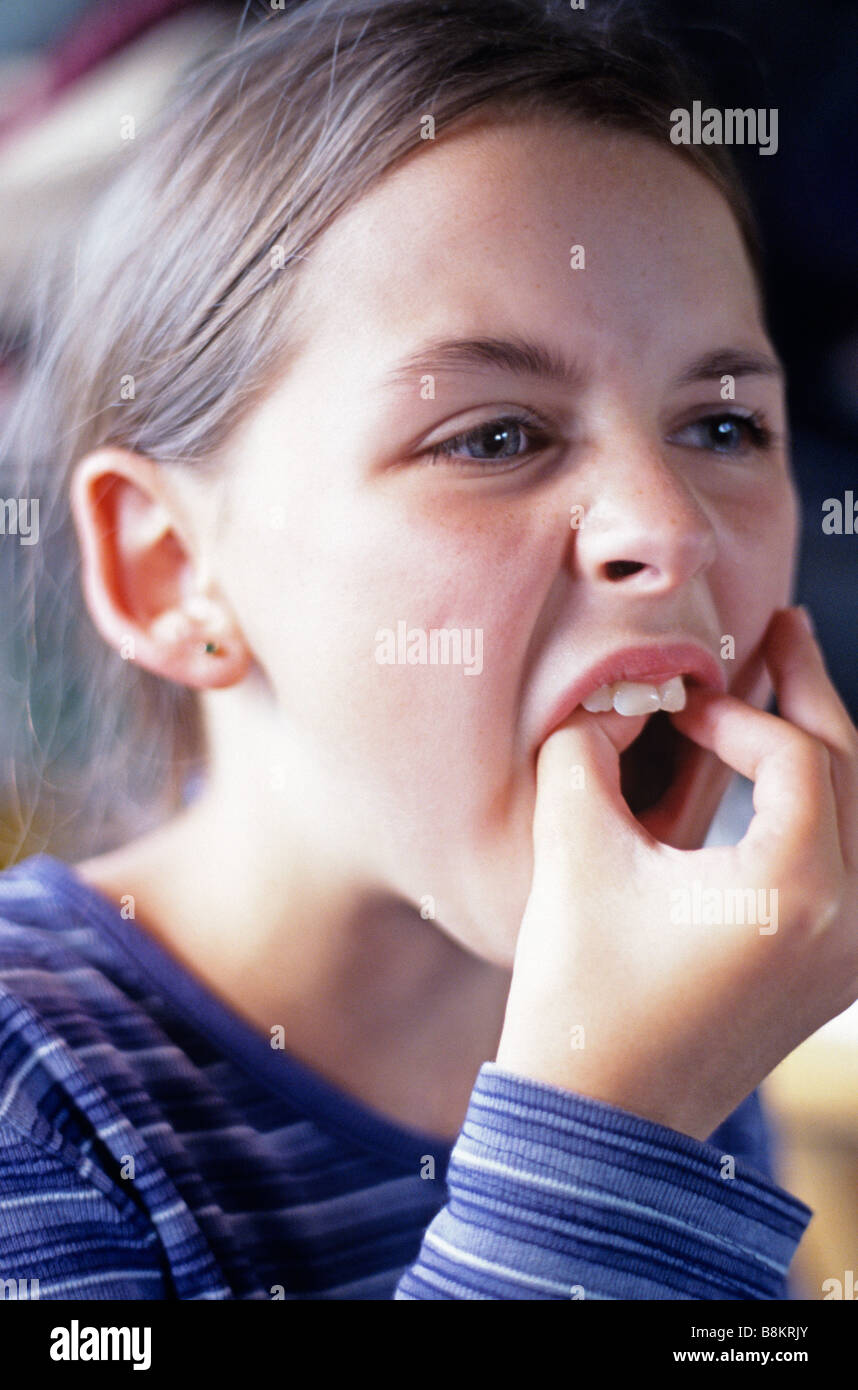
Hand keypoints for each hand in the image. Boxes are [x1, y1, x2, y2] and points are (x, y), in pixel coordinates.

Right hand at [495, 608, 857, 1140]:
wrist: (603, 1118)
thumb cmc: (584, 994)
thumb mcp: (576, 856)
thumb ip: (583, 754)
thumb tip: (604, 698)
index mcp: (797, 891)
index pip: (794, 755)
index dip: (734, 710)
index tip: (674, 702)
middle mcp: (849, 920)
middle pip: (853, 768)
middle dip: (810, 691)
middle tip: (781, 627)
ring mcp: (853, 952)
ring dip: (824, 742)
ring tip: (790, 682)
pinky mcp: (836, 969)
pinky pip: (853, 857)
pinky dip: (826, 800)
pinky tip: (786, 768)